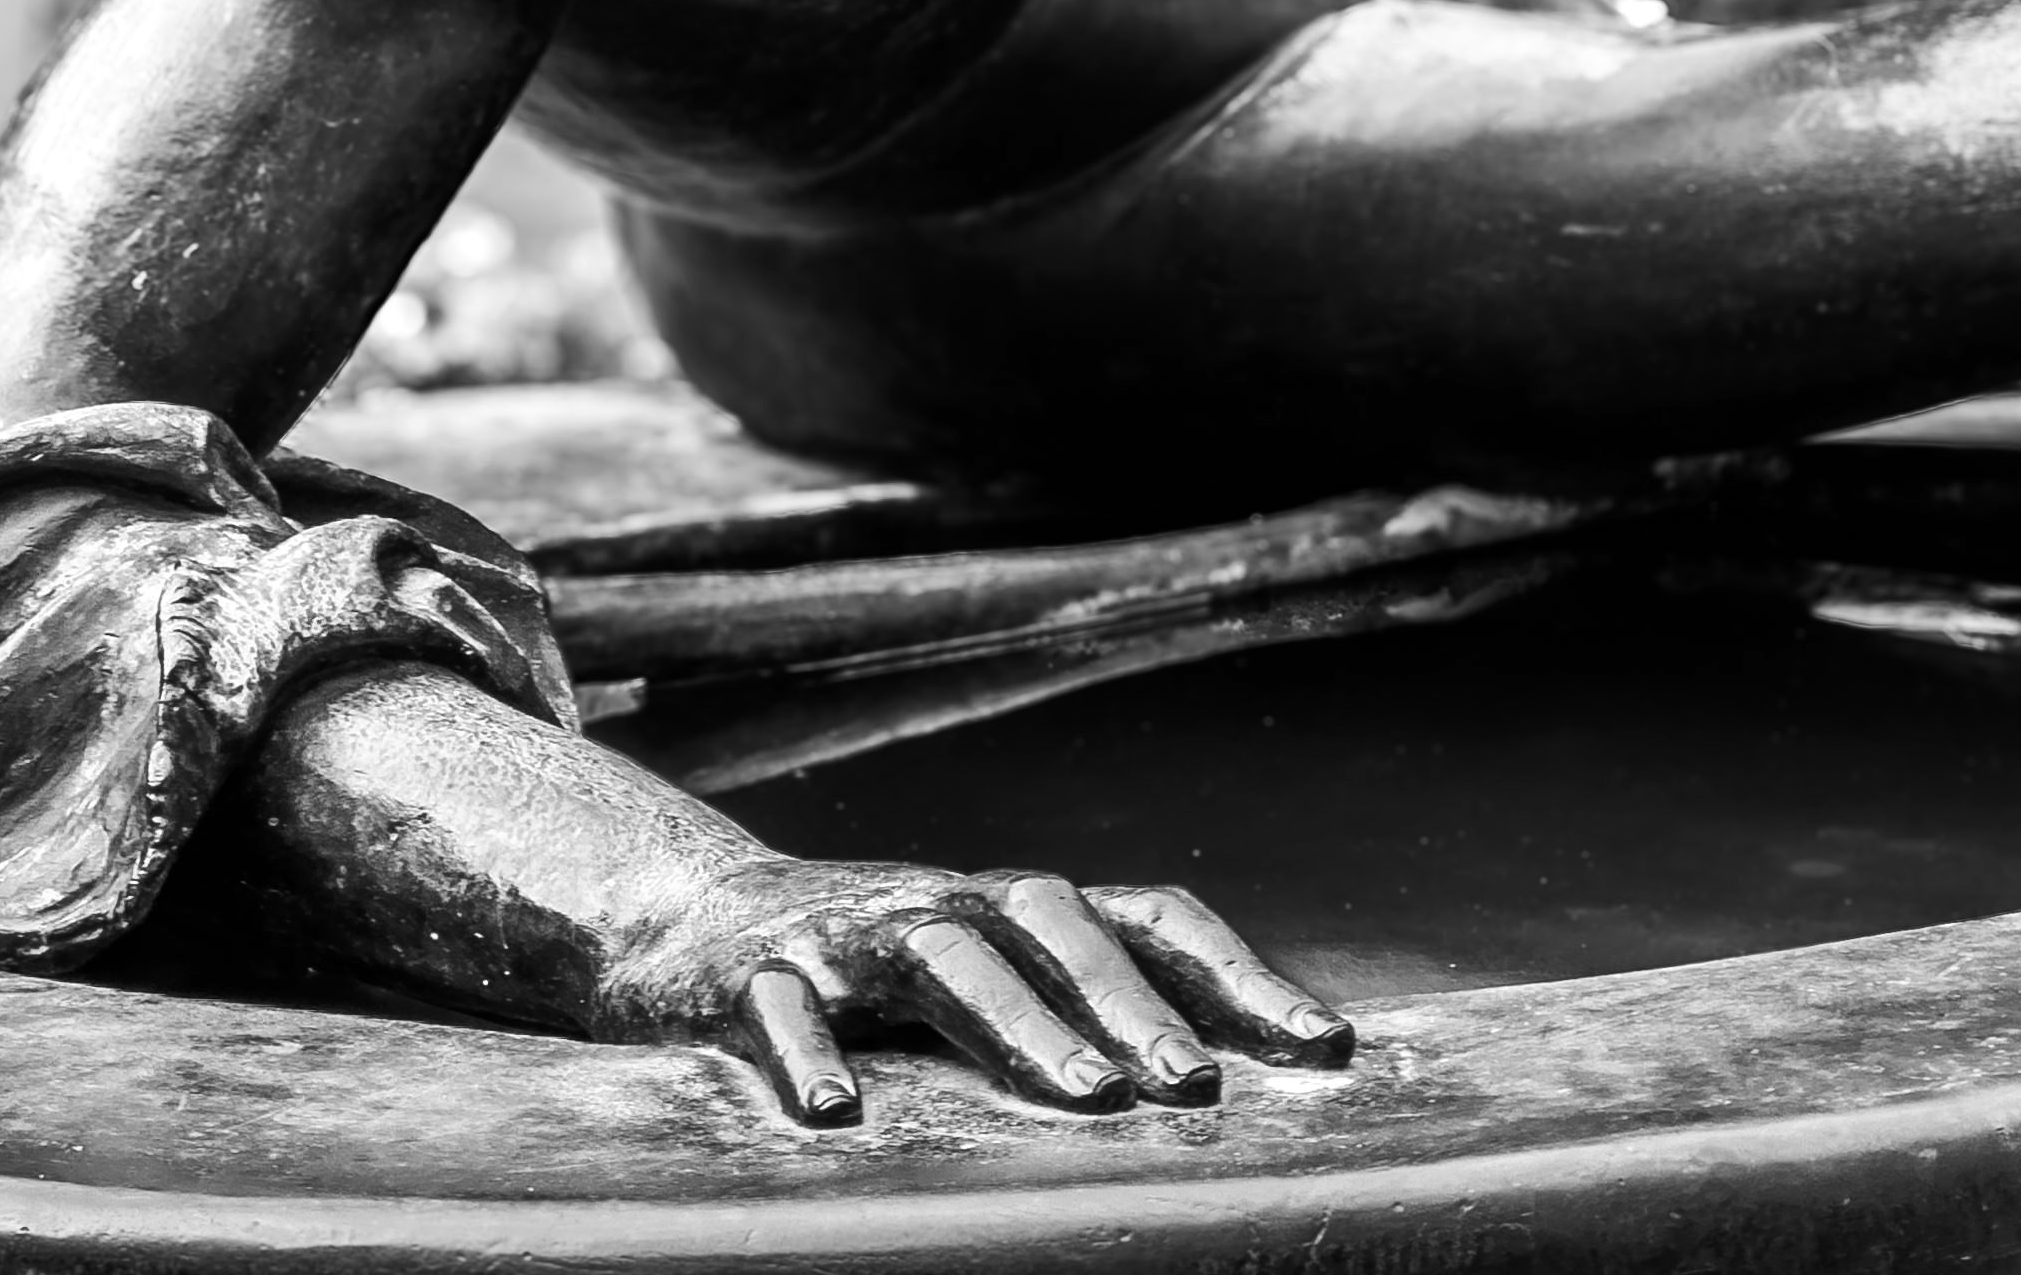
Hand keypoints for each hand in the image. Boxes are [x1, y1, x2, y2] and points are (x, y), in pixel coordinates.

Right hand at [605, 849, 1352, 1125]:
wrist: (691, 923)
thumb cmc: (880, 976)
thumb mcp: (989, 986)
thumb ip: (1082, 1022)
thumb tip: (1228, 1105)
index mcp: (1025, 913)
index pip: (1154, 918)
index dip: (1243, 975)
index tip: (1329, 1048)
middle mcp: (954, 905)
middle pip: (1059, 926)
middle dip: (1137, 1004)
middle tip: (1199, 1088)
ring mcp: (854, 932)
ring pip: (948, 958)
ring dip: (1023, 1022)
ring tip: (1089, 1099)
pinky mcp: (754, 974)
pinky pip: (782, 1008)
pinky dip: (809, 1053)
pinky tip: (839, 1116)